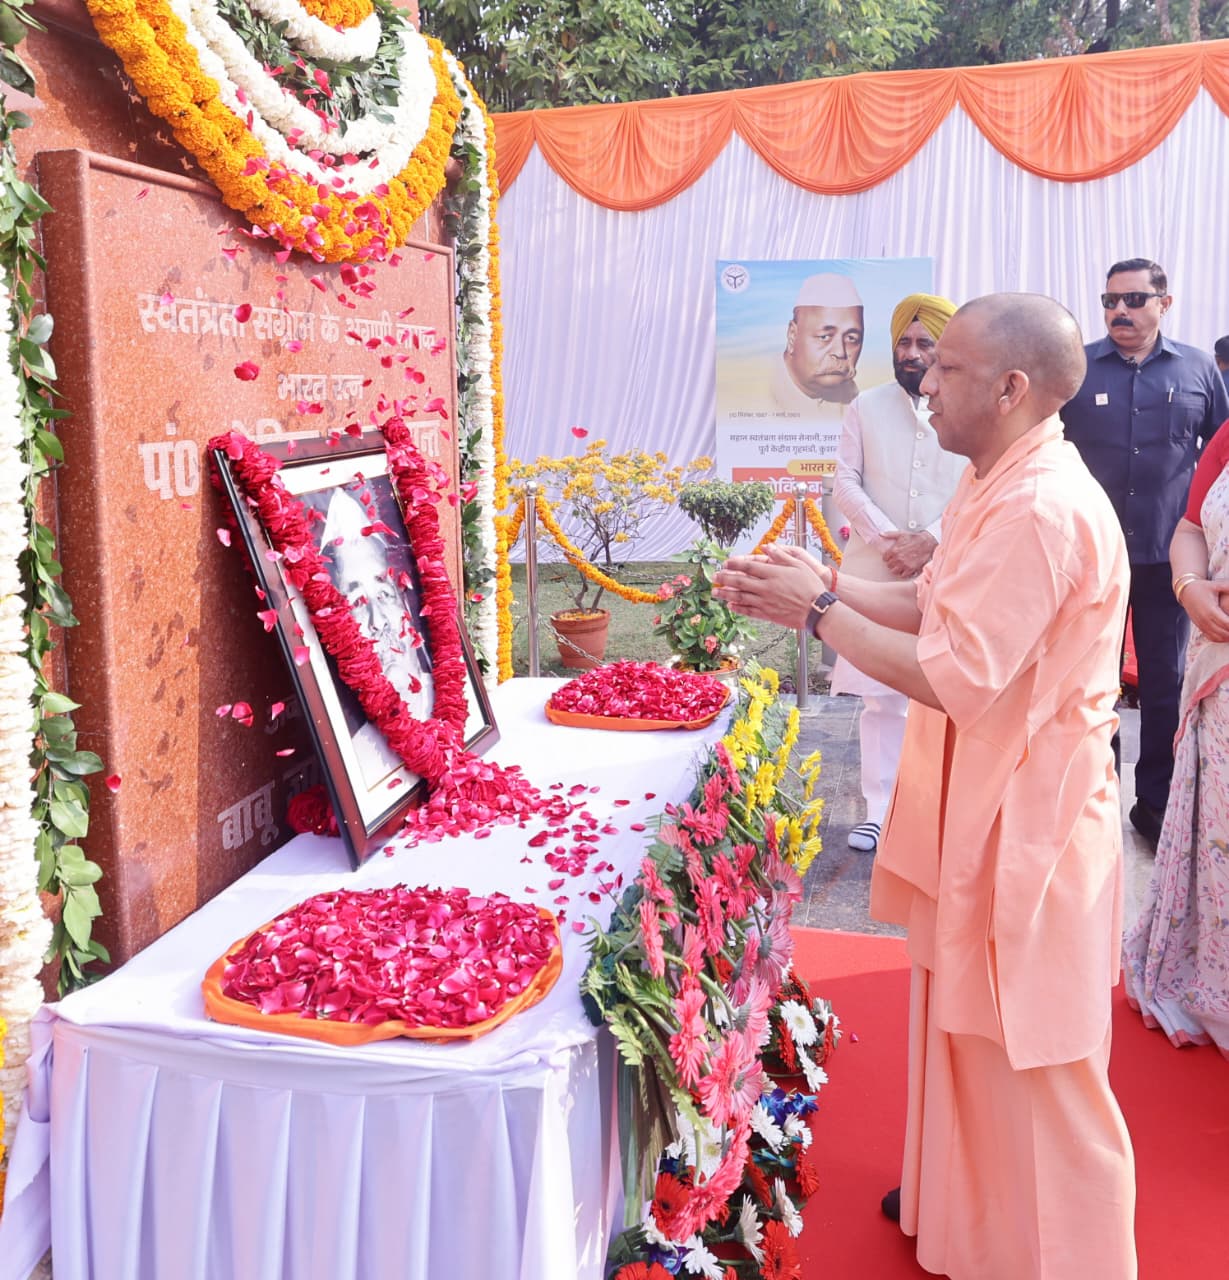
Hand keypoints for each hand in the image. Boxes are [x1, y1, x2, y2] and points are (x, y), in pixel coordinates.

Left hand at [714, 543, 828, 627]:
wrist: (818, 610)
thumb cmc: (811, 586)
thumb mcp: (799, 565)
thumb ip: (780, 555)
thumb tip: (766, 546)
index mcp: (773, 573)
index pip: (748, 566)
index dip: (734, 564)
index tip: (725, 563)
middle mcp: (766, 587)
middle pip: (740, 581)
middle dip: (725, 578)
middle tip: (715, 576)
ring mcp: (765, 602)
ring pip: (740, 597)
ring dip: (726, 594)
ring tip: (715, 592)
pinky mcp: (768, 614)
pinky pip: (748, 611)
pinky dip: (738, 608)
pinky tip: (730, 606)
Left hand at [881, 530, 936, 578]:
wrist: (928, 543)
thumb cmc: (915, 538)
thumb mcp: (901, 534)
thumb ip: (890, 534)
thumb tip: (880, 534)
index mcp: (894, 551)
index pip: (884, 558)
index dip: (887, 557)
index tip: (891, 556)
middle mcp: (898, 559)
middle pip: (889, 566)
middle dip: (892, 563)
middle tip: (896, 561)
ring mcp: (904, 565)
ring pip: (895, 571)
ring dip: (897, 569)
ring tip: (900, 565)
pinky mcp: (911, 569)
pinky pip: (903, 575)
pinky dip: (904, 573)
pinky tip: (906, 568)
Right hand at [1179, 577, 1228, 642]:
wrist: (1186, 592)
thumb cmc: (1203, 587)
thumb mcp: (1216, 585)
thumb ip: (1228, 587)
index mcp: (1210, 610)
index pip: (1226, 623)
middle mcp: (1205, 619)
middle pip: (1223, 632)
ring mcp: (1201, 624)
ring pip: (1217, 637)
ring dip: (1227, 637)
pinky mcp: (1199, 626)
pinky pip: (1210, 637)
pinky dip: (1220, 639)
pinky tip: (1227, 636)